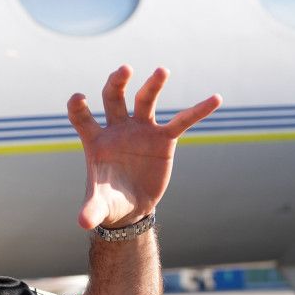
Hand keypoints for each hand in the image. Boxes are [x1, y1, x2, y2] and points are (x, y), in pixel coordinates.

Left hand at [67, 66, 220, 229]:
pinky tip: (215, 98)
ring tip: (161, 70)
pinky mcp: (164, 139)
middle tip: (124, 70)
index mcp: (96, 141)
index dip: (78, 107)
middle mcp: (117, 129)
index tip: (79, 97)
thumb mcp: (100, 206)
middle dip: (117, 83)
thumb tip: (82, 224)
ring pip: (145, 101)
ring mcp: (141, 130)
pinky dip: (198, 111)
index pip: (82, 117)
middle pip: (114, 98)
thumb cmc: (109, 201)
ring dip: (153, 85)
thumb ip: (91, 210)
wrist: (131, 207)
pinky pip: (182, 121)